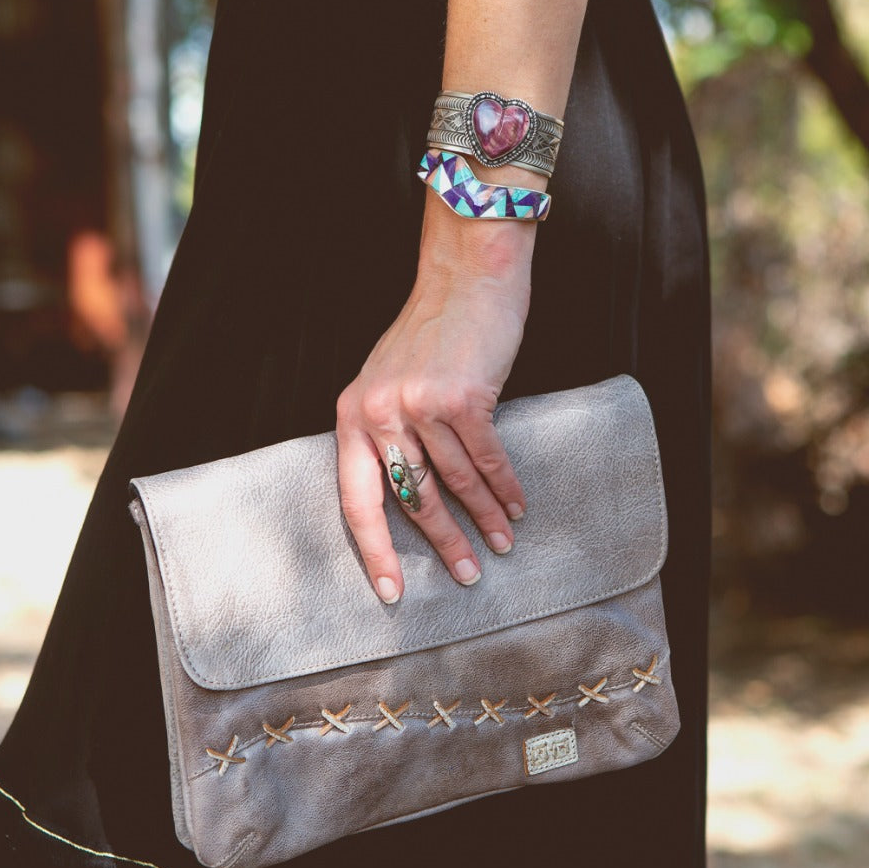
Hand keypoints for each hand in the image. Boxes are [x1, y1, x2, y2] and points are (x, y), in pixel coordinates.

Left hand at [336, 202, 535, 602]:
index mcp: (352, 415)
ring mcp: (419, 404)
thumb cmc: (431, 333)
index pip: (356, 500)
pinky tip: (517, 508)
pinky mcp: (462, 397)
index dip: (374, 551)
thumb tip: (408, 496)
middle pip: (410, 500)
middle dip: (444, 545)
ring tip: (503, 547)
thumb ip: (388, 432)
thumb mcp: (388, 381)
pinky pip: (487, 458)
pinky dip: (505, 487)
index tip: (391, 593)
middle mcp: (379, 412)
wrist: (465, 275)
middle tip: (466, 578)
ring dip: (483, 520)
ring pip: (454, 483)